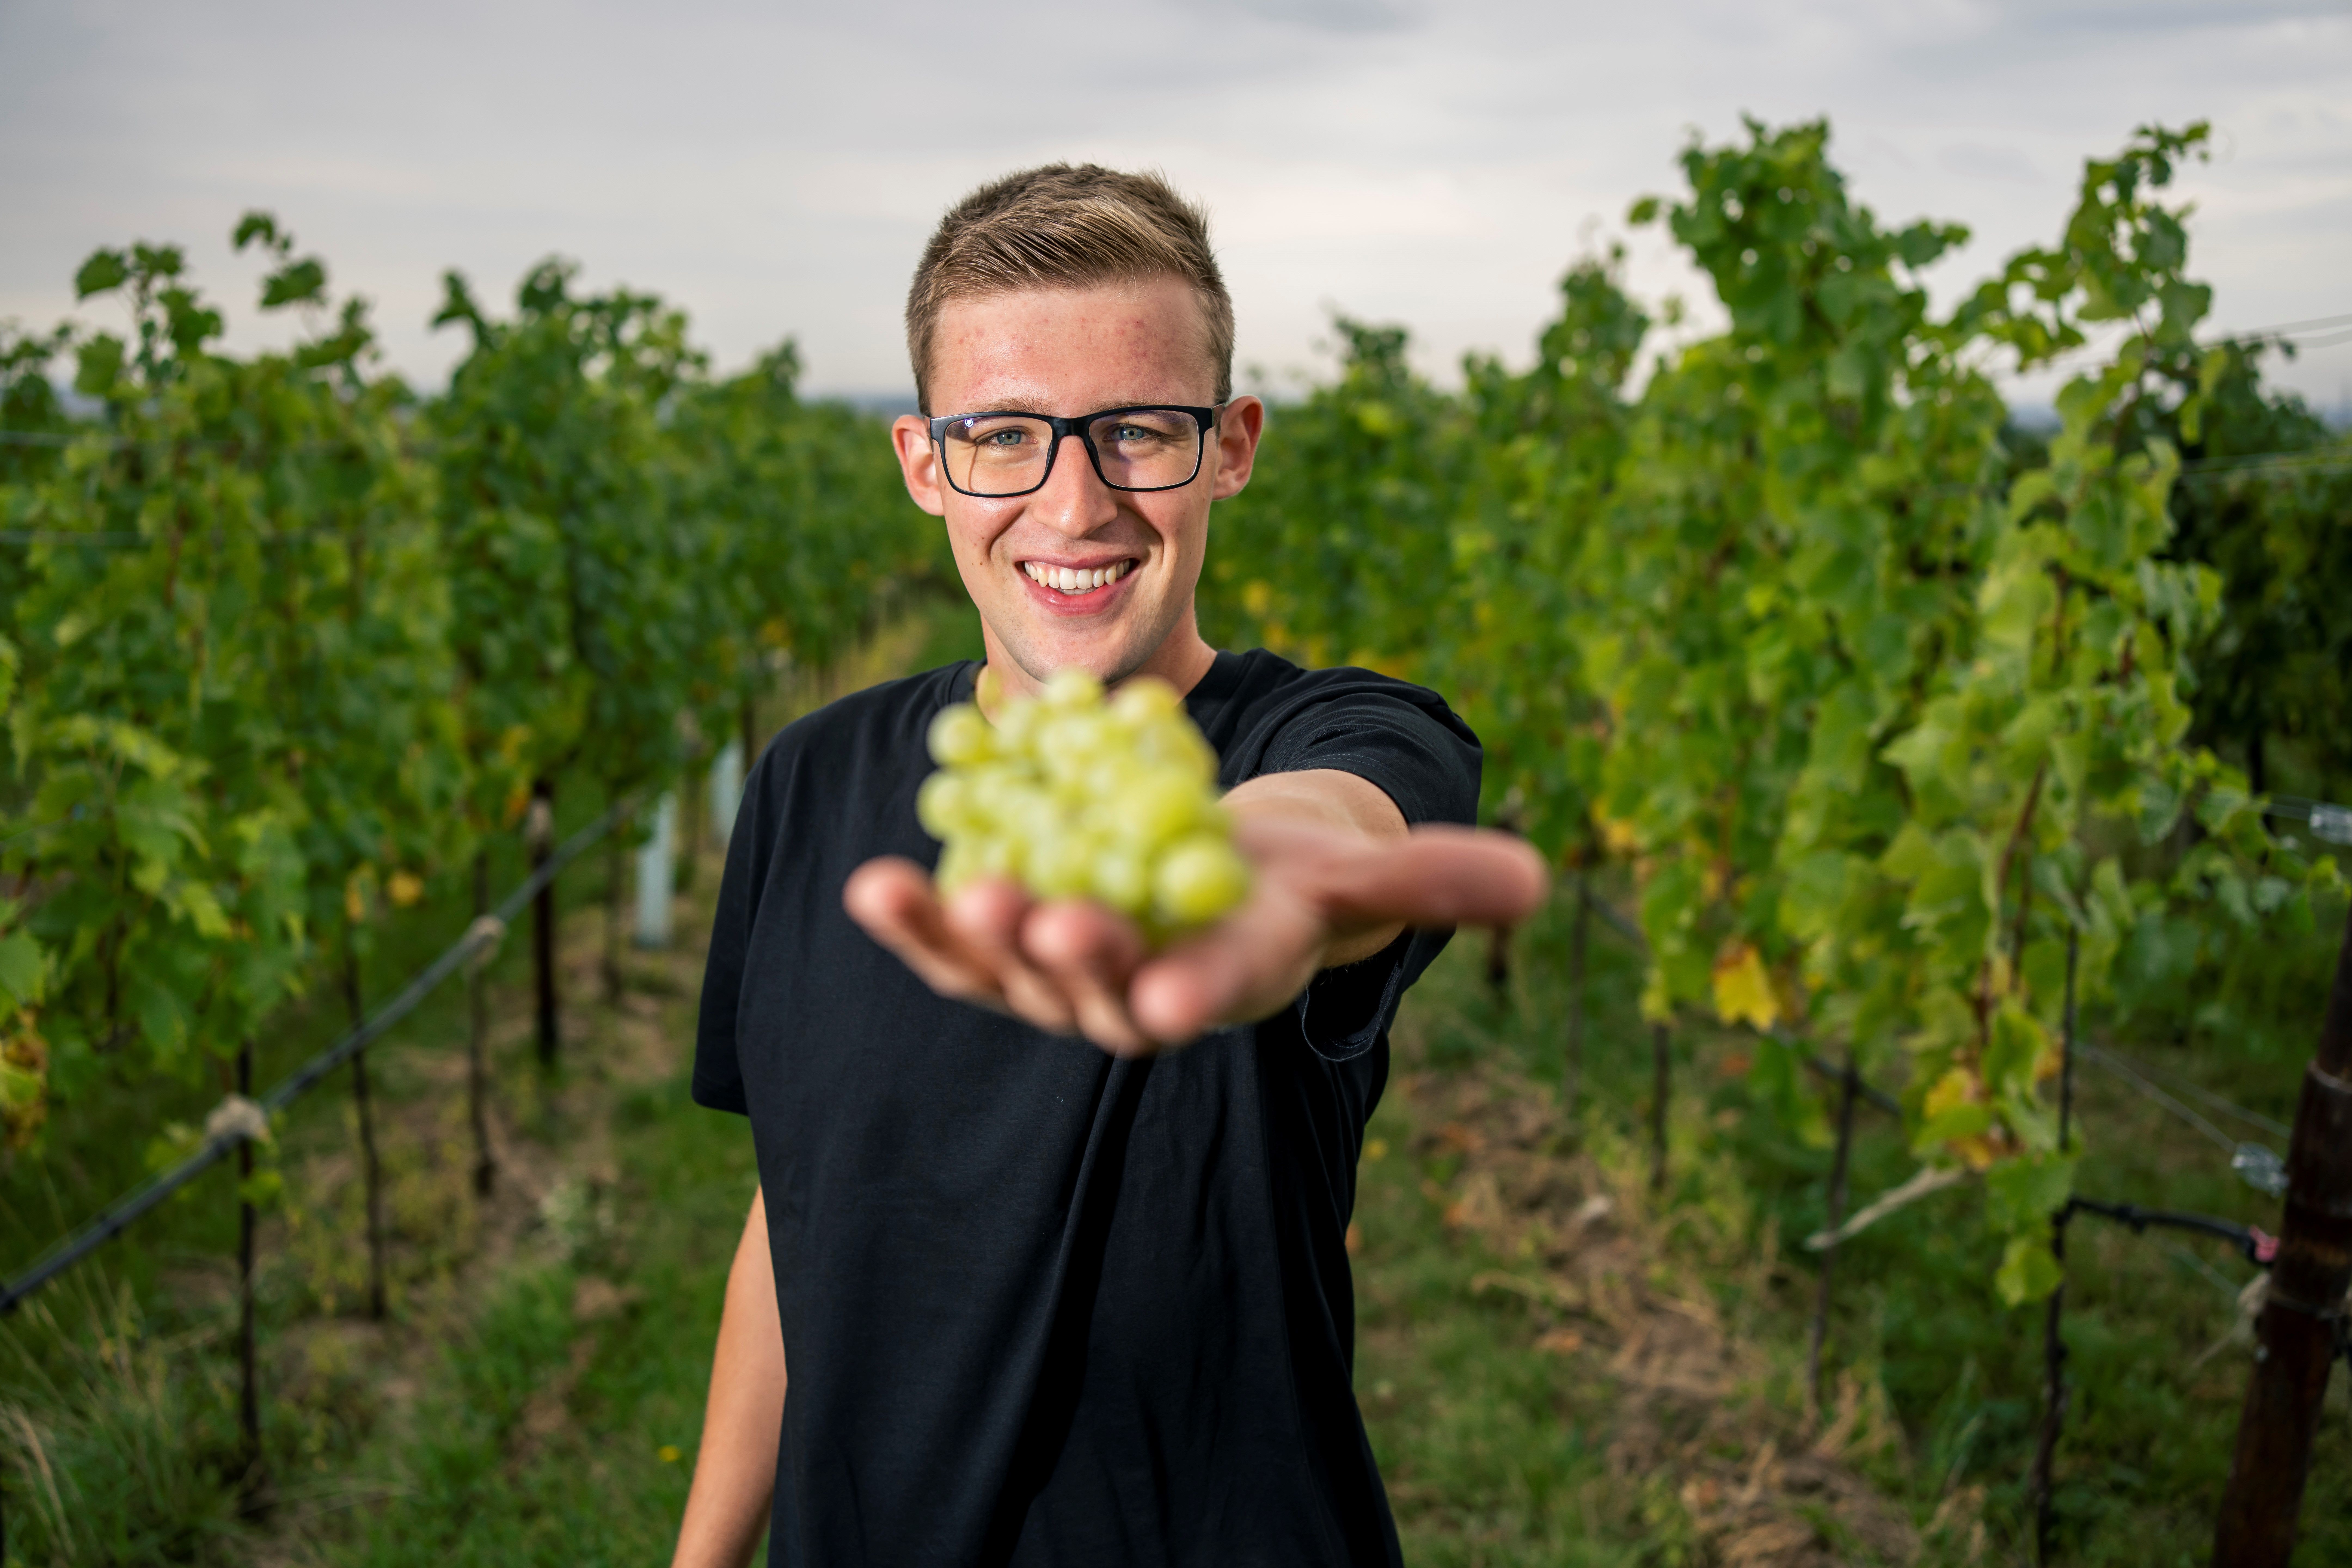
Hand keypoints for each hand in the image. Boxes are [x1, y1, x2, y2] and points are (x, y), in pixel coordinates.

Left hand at [842, 813, 1546, 1054]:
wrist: (1212, 877)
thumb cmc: (1295, 879)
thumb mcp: (1363, 874)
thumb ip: (1437, 882)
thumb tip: (1539, 884)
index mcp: (1222, 979)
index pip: (1211, 993)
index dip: (1195, 992)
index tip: (1170, 995)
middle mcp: (1136, 997)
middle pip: (1100, 988)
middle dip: (1071, 959)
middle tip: (1041, 917)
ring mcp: (1062, 983)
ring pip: (1015, 974)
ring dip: (975, 940)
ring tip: (943, 892)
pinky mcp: (1004, 949)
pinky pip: (956, 945)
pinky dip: (915, 920)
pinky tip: (873, 881)